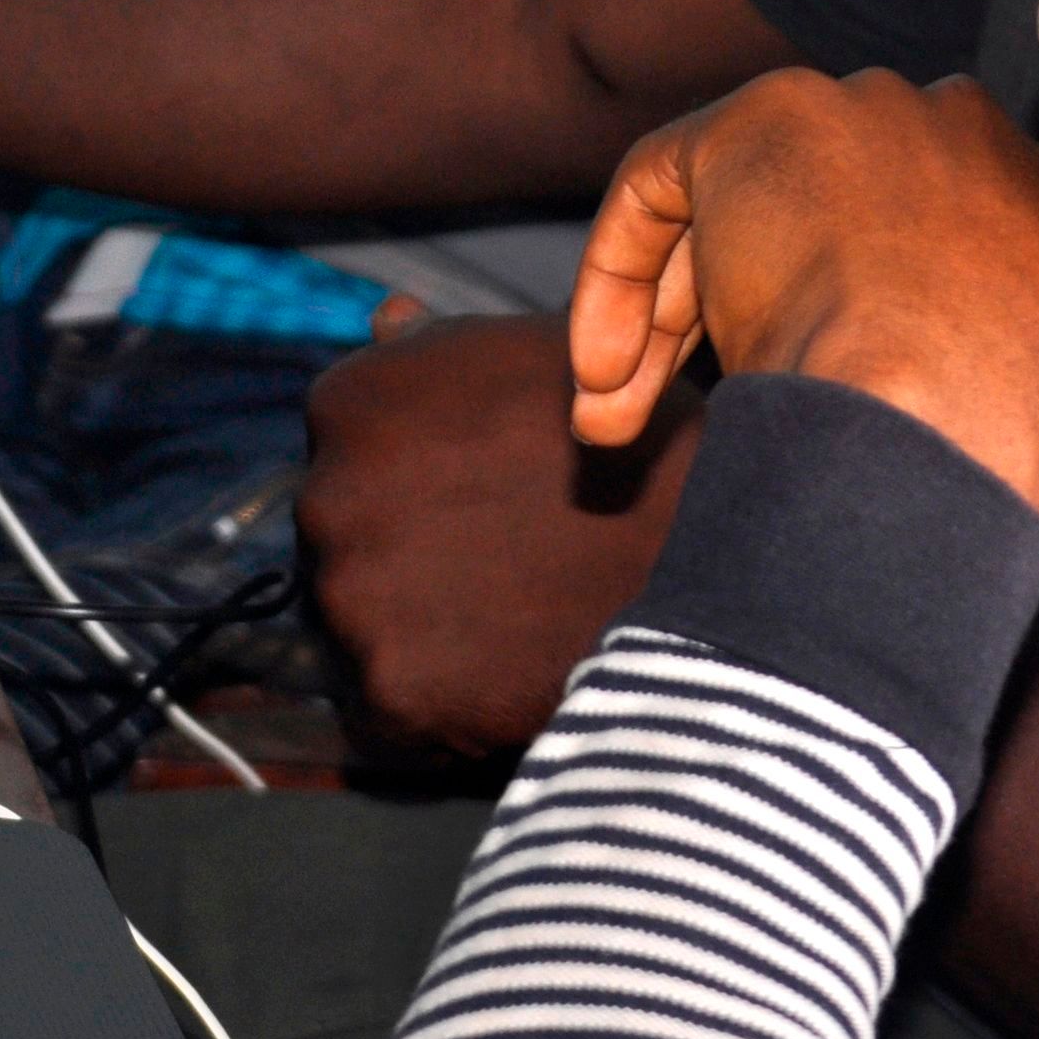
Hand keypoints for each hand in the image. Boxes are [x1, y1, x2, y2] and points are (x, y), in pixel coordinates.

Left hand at [297, 312, 698, 764]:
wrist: (710, 554)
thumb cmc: (633, 440)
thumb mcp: (541, 353)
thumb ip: (446, 345)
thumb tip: (387, 324)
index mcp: (352, 401)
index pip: (342, 454)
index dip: (409, 482)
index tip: (470, 501)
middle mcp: (328, 495)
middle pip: (339, 541)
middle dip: (400, 554)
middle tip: (489, 569)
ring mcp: (352, 599)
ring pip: (355, 628)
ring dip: (410, 632)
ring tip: (502, 624)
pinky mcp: (391, 690)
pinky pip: (386, 715)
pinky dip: (434, 709)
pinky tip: (499, 679)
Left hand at [568, 69, 1038, 513]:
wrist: (938, 406)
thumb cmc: (968, 437)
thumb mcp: (995, 380)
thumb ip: (947, 345)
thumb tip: (880, 382)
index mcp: (1028, 195)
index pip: (904, 235)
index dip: (831, 310)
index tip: (792, 388)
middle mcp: (954, 130)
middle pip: (811, 216)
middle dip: (729, 320)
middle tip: (677, 421)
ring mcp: (863, 113)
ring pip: (729, 208)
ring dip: (662, 323)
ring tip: (613, 426)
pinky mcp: (765, 117)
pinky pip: (662, 183)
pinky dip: (618, 275)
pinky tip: (603, 371)